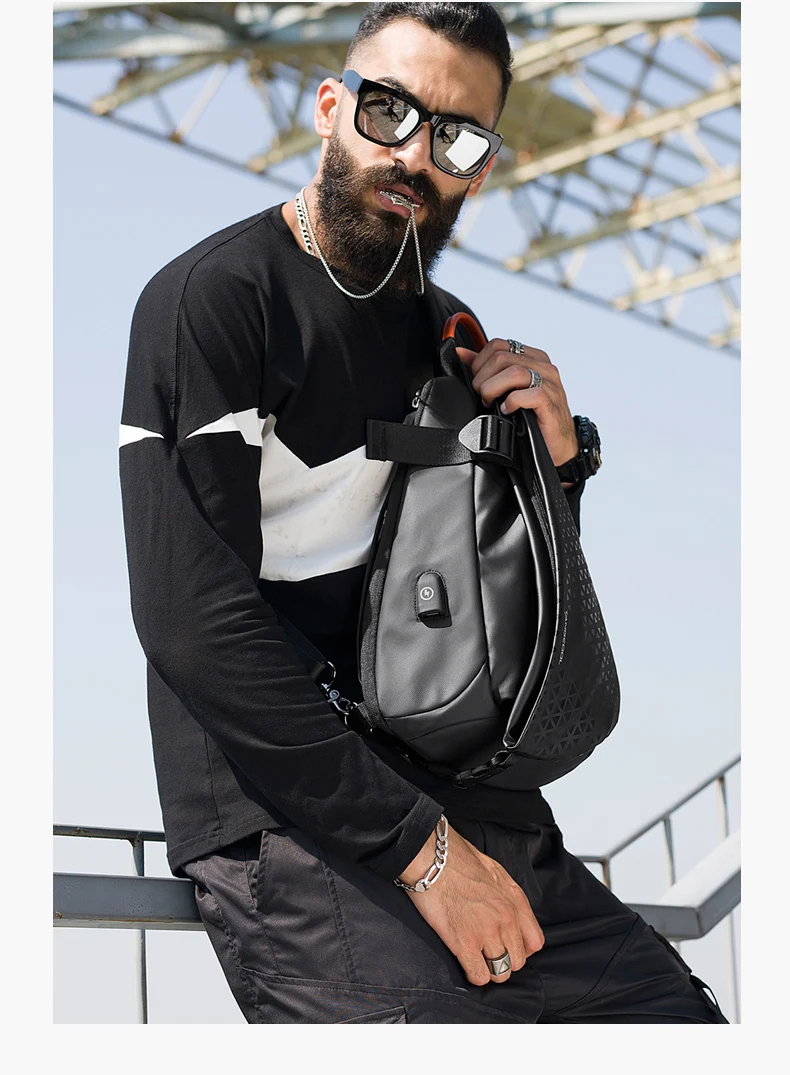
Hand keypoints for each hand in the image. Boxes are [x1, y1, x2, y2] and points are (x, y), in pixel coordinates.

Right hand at [398, 824, 543, 984]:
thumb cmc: (458, 859)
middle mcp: (507, 919)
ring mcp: (487, 933)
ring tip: (477, 960)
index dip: (521, 949)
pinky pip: (479, 976)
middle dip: (504, 961)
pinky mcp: (465, 943)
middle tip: (488, 954)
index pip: (535, 942)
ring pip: (501, 973)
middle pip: (518, 961)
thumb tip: (505, 910)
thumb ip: (506, 895)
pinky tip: (465, 963)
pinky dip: (473, 975)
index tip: (509, 948)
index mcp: (515, 900)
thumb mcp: (494, 871)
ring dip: (489, 970)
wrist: (433, 858)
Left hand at [456, 338, 577, 473]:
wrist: (556, 444)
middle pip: (502, 358)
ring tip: (491, 403)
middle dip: (483, 379)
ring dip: (493, 389)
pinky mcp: (551, 402)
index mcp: (532, 358)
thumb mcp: (509, 389)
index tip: (478, 381)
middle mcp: (543, 366)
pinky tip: (507, 411)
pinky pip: (529, 394)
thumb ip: (487, 369)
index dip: (480, 362)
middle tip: (482, 396)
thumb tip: (462, 354)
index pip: (498, 345)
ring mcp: (550, 383)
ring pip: (514, 372)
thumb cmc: (532, 416)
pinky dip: (512, 402)